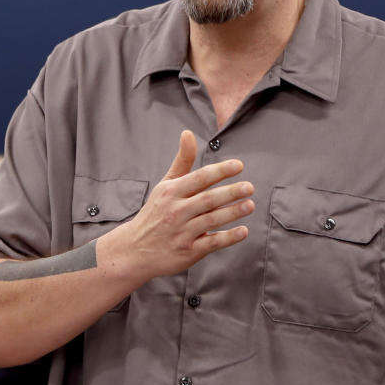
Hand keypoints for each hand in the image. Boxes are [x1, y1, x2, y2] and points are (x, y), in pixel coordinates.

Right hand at [107, 130, 254, 279]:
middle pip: (208, 199)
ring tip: (250, 205)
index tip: (239, 166)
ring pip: (211, 220)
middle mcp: (175, 211)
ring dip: (233, 212)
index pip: (199, 178)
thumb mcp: (165, 185)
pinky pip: (211, 243)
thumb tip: (188, 133)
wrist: (134, 250)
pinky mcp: (188, 252)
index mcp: (171, 192)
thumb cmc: (156, 212)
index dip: (220, 171)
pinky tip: (243, 231)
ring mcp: (182, 232)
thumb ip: (182, 161)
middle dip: (230, 192)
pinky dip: (228, 237)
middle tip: (250, 187)